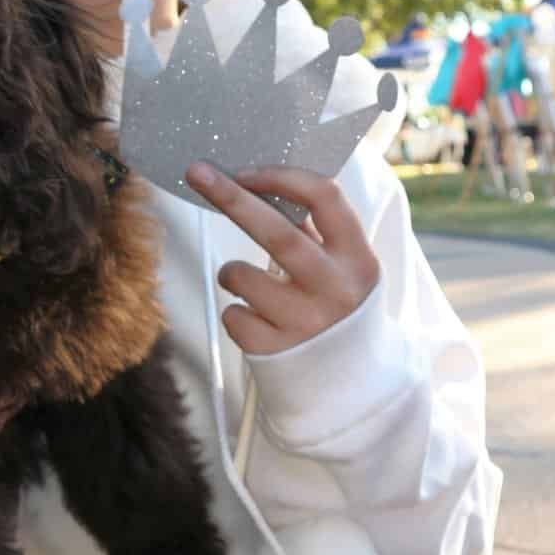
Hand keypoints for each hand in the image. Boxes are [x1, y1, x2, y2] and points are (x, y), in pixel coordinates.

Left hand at [186, 163, 379, 356]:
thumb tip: (256, 184)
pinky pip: (233, 316)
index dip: (282, 177)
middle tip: (196, 172)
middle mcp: (336, 290)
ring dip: (230, 271)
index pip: (325, 198)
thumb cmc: (333, 308)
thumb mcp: (340, 268)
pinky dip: (235, 312)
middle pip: (278, 233)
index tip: (245, 172)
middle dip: (232, 198)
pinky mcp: (276, 352)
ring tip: (242, 282)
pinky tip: (256, 320)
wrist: (347, 382)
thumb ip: (311, 231)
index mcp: (357, 258)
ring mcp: (306, 324)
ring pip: (241, 276)